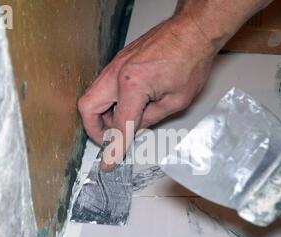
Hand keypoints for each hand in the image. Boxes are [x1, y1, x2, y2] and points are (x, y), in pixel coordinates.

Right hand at [78, 0, 271, 170]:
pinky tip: (128, 106)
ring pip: (93, 95)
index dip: (113, 148)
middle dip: (93, 128)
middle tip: (108, 140)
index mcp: (133, 85)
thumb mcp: (176, 101)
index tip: (108, 162)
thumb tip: (133, 128)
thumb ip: (149, 118)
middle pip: (87, 107)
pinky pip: (104, 85)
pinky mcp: (120, 60)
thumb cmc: (191, 60)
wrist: (193, 30)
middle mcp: (118, 72)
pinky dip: (109, 100)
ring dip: (102, 114)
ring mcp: (116, 63)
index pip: (119, 126)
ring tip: (124, 122)